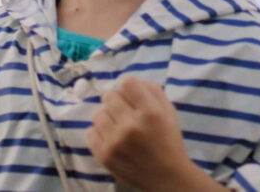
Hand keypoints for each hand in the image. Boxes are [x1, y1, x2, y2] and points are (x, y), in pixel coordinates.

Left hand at [86, 76, 228, 191]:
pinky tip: (110, 137)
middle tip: (124, 111)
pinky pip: (90, 132)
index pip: (126, 82)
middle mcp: (131, 125)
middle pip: (109, 96)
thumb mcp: (169, 111)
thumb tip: (129, 81)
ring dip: (107, 116)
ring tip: (117, 125)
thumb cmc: (168, 141)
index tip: (131, 95)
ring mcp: (115, 141)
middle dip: (117, 101)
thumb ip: (152, 91)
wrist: (167, 177)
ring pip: (97, 113)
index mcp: (150, 112)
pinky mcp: (104, 155)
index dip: (128, 87)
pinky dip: (99, 133)